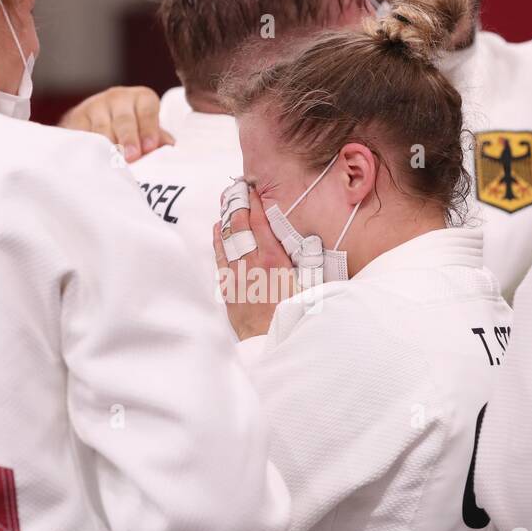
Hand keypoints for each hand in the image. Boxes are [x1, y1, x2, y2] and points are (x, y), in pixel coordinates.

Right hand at [58, 86, 171, 161]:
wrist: (98, 121)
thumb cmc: (133, 129)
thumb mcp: (148, 129)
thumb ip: (158, 138)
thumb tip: (168, 147)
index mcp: (141, 98)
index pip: (147, 110)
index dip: (148, 128)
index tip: (150, 147)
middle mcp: (117, 98)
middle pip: (123, 119)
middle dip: (128, 138)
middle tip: (131, 157)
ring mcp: (95, 106)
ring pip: (101, 128)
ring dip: (107, 146)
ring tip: (112, 162)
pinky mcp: (76, 119)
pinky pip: (82, 134)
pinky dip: (87, 147)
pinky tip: (92, 159)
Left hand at [212, 185, 295, 340]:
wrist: (270, 343)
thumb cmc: (294, 317)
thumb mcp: (309, 287)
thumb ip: (309, 263)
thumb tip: (314, 243)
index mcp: (274, 260)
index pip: (261, 224)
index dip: (256, 204)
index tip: (254, 189)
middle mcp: (253, 263)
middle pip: (242, 226)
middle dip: (239, 204)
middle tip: (237, 187)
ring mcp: (238, 274)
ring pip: (229, 239)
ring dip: (228, 218)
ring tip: (226, 200)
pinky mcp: (229, 287)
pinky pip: (220, 257)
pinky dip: (218, 240)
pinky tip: (218, 228)